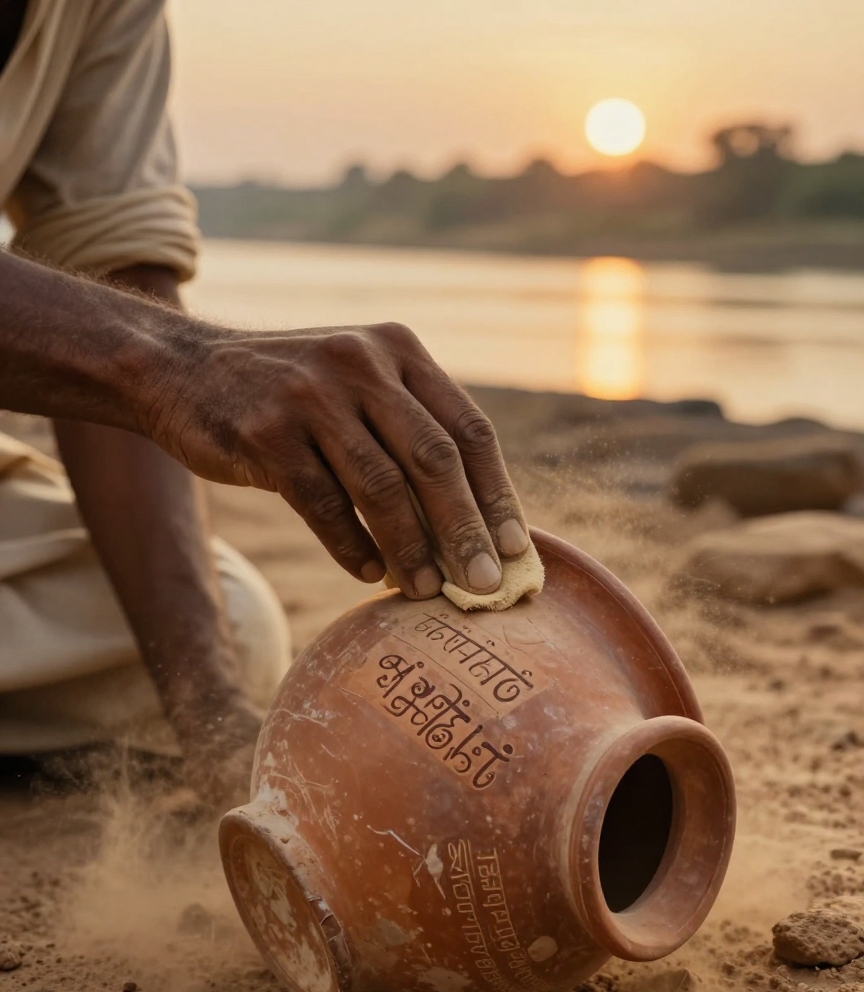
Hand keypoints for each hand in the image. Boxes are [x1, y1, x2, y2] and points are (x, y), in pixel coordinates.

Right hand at [145, 322, 528, 598]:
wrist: (179, 370)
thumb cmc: (288, 394)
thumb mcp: (355, 384)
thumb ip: (409, 428)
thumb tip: (474, 520)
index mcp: (397, 350)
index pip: (468, 429)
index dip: (497, 494)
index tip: (517, 549)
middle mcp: (360, 363)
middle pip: (435, 461)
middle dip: (466, 531)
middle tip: (486, 586)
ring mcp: (310, 395)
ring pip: (382, 487)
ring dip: (412, 549)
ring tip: (428, 591)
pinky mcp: (266, 432)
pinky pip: (323, 505)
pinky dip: (352, 546)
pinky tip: (370, 572)